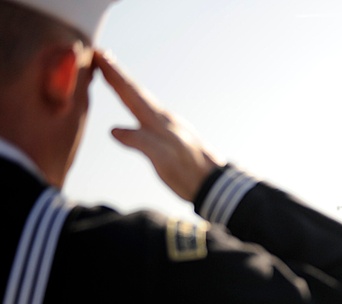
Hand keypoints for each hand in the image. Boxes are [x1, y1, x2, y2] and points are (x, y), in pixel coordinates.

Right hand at [95, 52, 221, 201]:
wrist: (217, 185)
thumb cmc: (190, 173)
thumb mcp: (162, 159)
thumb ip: (140, 142)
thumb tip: (114, 130)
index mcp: (159, 122)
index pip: (131, 93)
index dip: (114, 74)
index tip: (98, 54)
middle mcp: (165, 120)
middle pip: (136, 92)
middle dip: (117, 75)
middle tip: (101, 55)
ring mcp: (171, 127)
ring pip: (144, 101)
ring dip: (127, 87)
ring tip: (115, 77)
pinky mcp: (175, 137)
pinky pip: (149, 113)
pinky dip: (138, 104)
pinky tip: (139, 108)